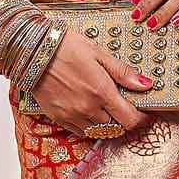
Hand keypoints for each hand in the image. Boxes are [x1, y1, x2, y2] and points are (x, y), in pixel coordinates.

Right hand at [25, 29, 152, 138]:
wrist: (32, 49)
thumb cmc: (65, 47)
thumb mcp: (99, 53)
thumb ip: (123, 72)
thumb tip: (146, 85)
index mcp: (102, 92)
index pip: (131, 119)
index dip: (142, 119)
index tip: (146, 114)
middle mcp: (88, 108)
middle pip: (117, 127)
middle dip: (125, 119)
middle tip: (125, 107)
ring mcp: (72, 115)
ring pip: (99, 131)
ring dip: (108, 124)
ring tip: (108, 109)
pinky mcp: (58, 117)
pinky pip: (80, 131)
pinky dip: (90, 126)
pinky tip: (90, 112)